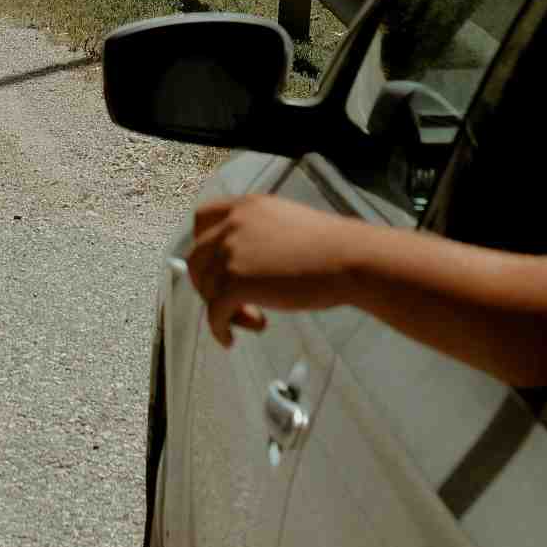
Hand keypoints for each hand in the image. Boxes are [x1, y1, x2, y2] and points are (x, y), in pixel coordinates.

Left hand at [187, 195, 361, 346]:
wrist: (350, 259)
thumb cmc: (331, 246)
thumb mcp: (285, 224)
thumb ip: (257, 234)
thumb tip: (239, 264)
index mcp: (247, 206)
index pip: (203, 218)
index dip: (203, 245)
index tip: (213, 266)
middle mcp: (233, 224)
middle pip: (197, 258)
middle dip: (210, 284)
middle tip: (234, 302)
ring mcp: (231, 253)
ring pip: (207, 288)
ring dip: (224, 309)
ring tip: (254, 320)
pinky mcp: (236, 282)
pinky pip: (214, 312)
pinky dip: (218, 329)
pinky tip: (230, 339)